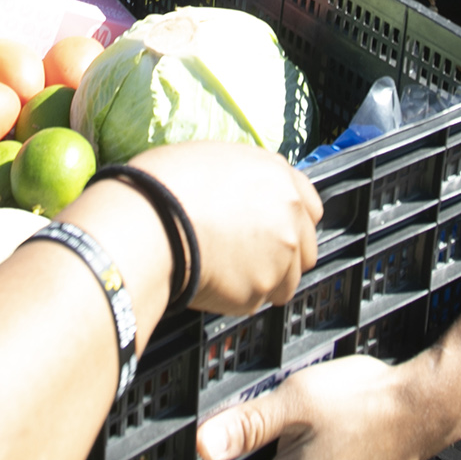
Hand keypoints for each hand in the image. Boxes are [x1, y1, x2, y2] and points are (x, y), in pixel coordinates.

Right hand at [123, 142, 320, 313]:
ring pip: (284, 282)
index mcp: (279, 179)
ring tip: (227, 273)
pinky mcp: (257, 293)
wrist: (150, 224)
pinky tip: (211, 281)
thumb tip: (242, 192)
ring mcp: (278, 258)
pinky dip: (236, 297)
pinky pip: (253, 301)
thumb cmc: (166, 185)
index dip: (292, 220)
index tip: (277, 230)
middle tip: (251, 258)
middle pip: (305, 250)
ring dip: (263, 281)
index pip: (310, 207)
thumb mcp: (214, 158)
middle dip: (284, 257)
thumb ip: (246, 178)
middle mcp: (289, 217)